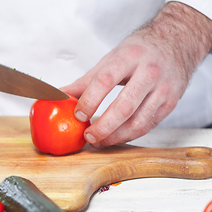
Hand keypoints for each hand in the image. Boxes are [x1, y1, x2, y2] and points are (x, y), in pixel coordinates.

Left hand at [62, 2, 211, 146]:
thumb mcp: (112, 58)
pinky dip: (128, 136)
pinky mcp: (170, 104)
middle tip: (88, 136)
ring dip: (114, 137)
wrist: (177, 43)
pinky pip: (146, 126)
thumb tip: (61, 95)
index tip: (78, 115)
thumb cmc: (141, 51)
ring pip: (137, 122)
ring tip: (99, 141)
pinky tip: (115, 137)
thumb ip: (87, 80)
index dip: (89, 101)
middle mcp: (149, 72)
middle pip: (123, 107)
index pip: (105, 80)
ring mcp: (162, 89)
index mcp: (130, 56)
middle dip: (103, 127)